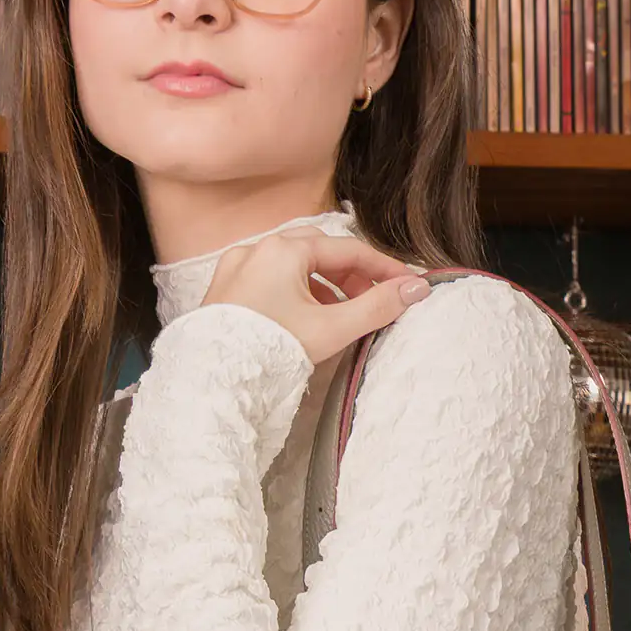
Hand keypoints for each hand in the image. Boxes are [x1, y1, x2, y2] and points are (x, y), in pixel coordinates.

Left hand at [201, 229, 432, 366]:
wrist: (215, 381)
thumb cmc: (270, 351)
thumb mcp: (332, 328)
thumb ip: (376, 307)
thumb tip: (415, 290)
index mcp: (284, 250)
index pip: (347, 249)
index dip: (382, 267)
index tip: (406, 283)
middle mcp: (257, 249)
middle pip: (319, 251)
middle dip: (351, 273)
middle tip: (372, 298)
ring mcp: (237, 267)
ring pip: (293, 265)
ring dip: (324, 284)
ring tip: (343, 312)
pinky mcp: (225, 289)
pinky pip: (270, 279)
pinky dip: (296, 291)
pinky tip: (307, 317)